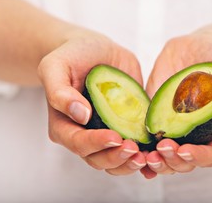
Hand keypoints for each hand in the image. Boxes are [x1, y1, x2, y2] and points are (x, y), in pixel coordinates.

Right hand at [38, 31, 146, 174]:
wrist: (94, 50)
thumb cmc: (72, 56)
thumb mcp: (55, 66)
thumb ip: (59, 92)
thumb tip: (80, 115)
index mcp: (64, 125)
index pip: (78, 143)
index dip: (96, 144)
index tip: (115, 137)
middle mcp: (84, 134)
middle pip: (98, 159)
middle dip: (117, 157)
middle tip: (134, 149)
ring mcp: (106, 133)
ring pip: (116, 161)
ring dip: (131, 163)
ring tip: (147, 155)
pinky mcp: (126, 127)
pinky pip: (133, 150)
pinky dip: (144, 157)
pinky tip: (155, 156)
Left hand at [141, 31, 211, 177]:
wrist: (207, 44)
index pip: (208, 156)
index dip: (196, 158)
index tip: (184, 150)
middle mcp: (194, 134)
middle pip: (182, 161)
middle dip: (171, 161)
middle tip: (162, 148)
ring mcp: (173, 124)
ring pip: (162, 153)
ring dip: (154, 159)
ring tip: (145, 153)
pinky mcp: (156, 111)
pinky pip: (145, 132)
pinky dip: (139, 145)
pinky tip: (132, 147)